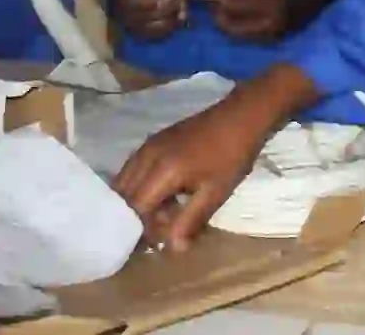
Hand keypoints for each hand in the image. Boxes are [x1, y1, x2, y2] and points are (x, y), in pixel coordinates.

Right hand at [113, 78, 293, 250]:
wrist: (240, 117)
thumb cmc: (231, 156)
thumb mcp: (214, 192)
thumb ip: (190, 220)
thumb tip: (172, 248)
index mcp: (161, 170)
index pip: (135, 207)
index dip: (139, 229)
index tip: (149, 247)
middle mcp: (147, 155)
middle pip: (124, 193)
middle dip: (134, 217)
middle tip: (151, 235)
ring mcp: (148, 145)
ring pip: (127, 180)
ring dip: (137, 201)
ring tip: (160, 218)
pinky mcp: (154, 140)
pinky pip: (135, 168)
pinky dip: (141, 186)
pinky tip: (162, 198)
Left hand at [210, 0, 330, 42]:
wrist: (321, 2)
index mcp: (266, 9)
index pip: (229, 11)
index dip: (215, 5)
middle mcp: (266, 28)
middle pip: (230, 28)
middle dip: (219, 17)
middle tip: (215, 5)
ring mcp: (269, 38)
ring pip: (238, 34)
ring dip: (228, 24)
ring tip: (227, 11)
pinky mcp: (272, 41)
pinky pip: (248, 37)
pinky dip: (240, 28)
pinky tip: (241, 18)